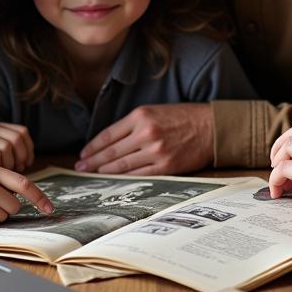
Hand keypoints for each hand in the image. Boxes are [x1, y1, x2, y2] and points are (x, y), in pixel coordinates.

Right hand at [0, 121, 33, 171]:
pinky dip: (0, 165)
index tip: (27, 161)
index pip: (22, 131)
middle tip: (20, 168)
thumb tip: (22, 162)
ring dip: (12, 162)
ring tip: (9, 172)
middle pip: (18, 138)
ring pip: (8, 147)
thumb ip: (2, 147)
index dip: (28, 147)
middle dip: (23, 155)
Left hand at [74, 104, 213, 174]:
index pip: (109, 135)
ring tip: (94, 174)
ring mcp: (156, 151)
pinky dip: (125, 178)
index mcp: (141, 116)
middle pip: (112, 152)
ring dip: (105, 171)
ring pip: (123, 165)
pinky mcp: (166, 167)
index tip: (83, 154)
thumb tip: (111, 142)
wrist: (211, 127)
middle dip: (93, 161)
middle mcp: (146, 133)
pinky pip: (139, 175)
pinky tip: (115, 180)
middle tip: (80, 168)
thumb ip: (133, 124)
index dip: (93, 147)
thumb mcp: (155, 111)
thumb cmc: (183, 117)